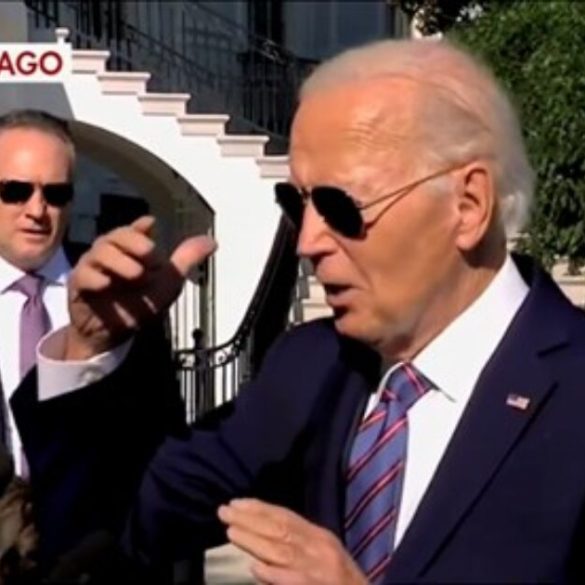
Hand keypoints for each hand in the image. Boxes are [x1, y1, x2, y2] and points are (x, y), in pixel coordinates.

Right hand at [65, 216, 215, 358]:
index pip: (135, 230)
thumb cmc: (140, 304)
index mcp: (132, 249)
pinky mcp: (80, 285)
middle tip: (151, 255)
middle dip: (134, 243)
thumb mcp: (169, 282)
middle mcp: (111, 253)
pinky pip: (84, 275)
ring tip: (137, 274)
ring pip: (100, 252)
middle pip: (117, 235)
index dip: (141, 227)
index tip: (150, 224)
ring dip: (120, 261)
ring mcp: (94, 267)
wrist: (116, 333)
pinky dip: (96, 277)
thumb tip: (212, 242)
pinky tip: (107, 284)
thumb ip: (187, 260)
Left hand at [218, 499, 366, 584]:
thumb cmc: (342, 581)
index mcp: (320, 536)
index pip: (286, 516)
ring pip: (282, 551)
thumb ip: (298, 542)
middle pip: (280, 529)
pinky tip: (255, 569)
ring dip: (255, 541)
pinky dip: (274, 575)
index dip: (260, 508)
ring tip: (231, 532)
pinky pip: (293, 581)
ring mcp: (319, 569)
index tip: (236, 503)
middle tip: (224, 511)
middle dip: (250, 519)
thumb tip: (264, 534)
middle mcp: (320, 547)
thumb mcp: (323, 554)